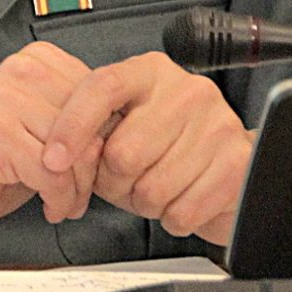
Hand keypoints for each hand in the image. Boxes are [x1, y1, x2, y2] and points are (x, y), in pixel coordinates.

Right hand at [0, 41, 96, 251]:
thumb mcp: (37, 131)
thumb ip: (75, 122)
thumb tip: (131, 137)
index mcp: (35, 62)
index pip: (105, 100)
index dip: (108, 142)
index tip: (93, 169)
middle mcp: (19, 72)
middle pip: (96, 125)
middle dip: (95, 171)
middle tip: (79, 193)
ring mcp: (1, 100)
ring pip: (78, 150)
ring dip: (78, 189)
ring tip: (63, 201)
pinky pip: (53, 173)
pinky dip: (58, 199)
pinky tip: (47, 206)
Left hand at [38, 52, 252, 243]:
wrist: (225, 169)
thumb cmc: (161, 147)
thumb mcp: (120, 125)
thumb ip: (90, 129)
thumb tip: (55, 156)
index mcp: (150, 73)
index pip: (103, 87)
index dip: (71, 126)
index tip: (52, 160)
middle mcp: (188, 91)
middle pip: (123, 153)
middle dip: (112, 182)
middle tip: (122, 181)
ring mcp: (219, 125)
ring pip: (152, 188)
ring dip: (143, 203)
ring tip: (153, 188)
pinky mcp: (239, 164)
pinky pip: (182, 210)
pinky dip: (171, 219)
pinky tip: (177, 201)